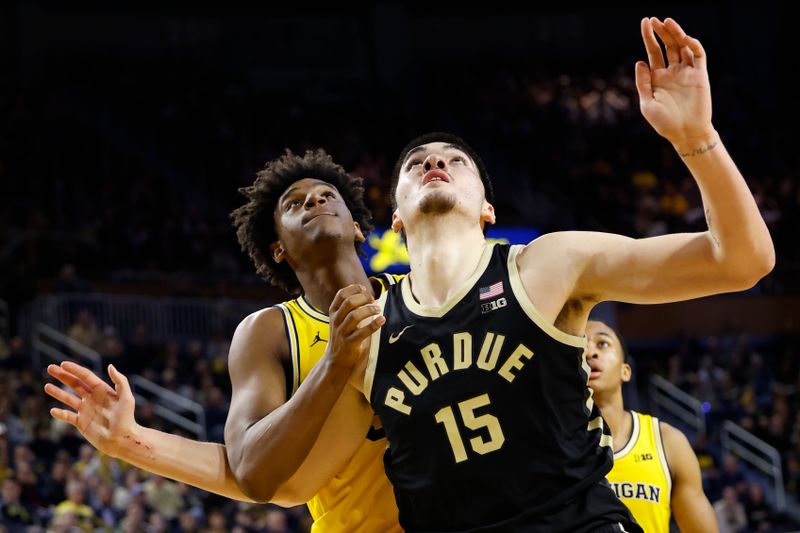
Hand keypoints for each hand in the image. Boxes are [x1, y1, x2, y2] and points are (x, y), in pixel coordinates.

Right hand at [44, 361, 136, 457]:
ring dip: (58, 392)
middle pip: (75, 384)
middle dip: (63, 376)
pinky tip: (53, 410)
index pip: (86, 377)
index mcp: (102, 390)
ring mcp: (86, 410)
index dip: (74, 369)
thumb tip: (110, 366)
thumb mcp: (126, 398)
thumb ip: (120, 381)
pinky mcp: (81, 423)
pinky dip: (60, 413)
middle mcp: (93, 398)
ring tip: (46, 386)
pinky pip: (68, 416)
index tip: (63, 364)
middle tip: (50, 368)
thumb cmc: (126, 419)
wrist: (122, 440)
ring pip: (68, 399)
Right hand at [326, 284, 384, 369]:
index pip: (341, 294)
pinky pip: (362, 332)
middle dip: (363, 298)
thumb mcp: (341, 320)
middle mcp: (336, 321)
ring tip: (378, 309)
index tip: (364, 289)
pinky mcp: (349, 343)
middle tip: (373, 300)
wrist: (336, 359)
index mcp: (333, 312)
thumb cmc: (343, 335)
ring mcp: (342, 332)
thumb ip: (351, 308)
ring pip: (354, 316)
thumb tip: (369, 295)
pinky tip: (382, 320)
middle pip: (349, 303)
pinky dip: (374, 325)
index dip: (354, 289)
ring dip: (369, 310)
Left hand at [636, 17, 714, 145]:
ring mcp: (686, 72)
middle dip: (661, 32)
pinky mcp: (700, 75)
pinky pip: (698, 56)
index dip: (648, 37)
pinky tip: (684, 38)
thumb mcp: (647, 104)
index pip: (653, 52)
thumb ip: (642, 83)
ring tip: (666, 22)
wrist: (686, 134)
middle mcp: (672, 72)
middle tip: (653, 20)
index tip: (644, 23)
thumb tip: (640, 62)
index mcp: (657, 78)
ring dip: (675, 34)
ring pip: (682, 47)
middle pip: (667, 46)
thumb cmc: (665, 123)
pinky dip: (693, 45)